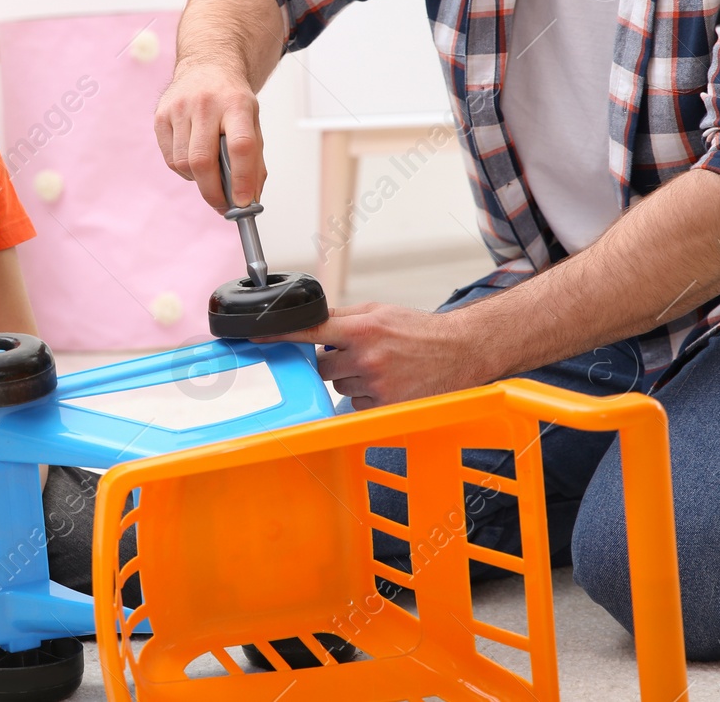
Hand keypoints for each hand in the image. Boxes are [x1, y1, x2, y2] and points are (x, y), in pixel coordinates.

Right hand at [154, 60, 263, 211]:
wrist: (207, 66)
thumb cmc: (231, 99)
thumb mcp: (252, 122)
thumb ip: (254, 161)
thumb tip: (249, 200)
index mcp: (236, 103)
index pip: (240, 146)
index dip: (241, 179)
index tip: (243, 202)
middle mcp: (206, 104)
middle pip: (203, 160)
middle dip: (213, 192)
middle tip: (222, 205)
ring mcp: (179, 108)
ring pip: (184, 164)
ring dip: (198, 180)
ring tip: (209, 174)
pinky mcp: (161, 116)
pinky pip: (170, 159)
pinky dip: (184, 170)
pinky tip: (193, 159)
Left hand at [256, 302, 491, 408]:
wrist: (462, 351)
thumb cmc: (421, 330)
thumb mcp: (380, 312)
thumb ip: (343, 318)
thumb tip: (310, 322)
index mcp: (363, 329)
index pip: (311, 332)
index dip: (280, 336)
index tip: (257, 337)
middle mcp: (367, 358)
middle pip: (322, 367)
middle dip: (333, 362)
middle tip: (358, 355)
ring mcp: (377, 386)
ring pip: (340, 387)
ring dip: (352, 380)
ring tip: (382, 368)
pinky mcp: (386, 407)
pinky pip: (357, 404)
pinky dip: (367, 396)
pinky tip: (389, 384)